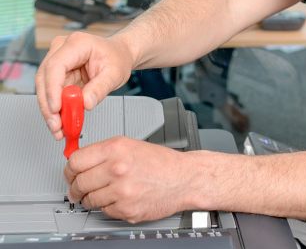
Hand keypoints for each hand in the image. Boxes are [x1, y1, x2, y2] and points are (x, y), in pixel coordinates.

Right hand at [35, 32, 133, 139]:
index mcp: (77, 43)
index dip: (52, 89)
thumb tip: (85, 103)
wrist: (120, 54)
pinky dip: (55, 109)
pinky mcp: (57, 73)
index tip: (56, 109)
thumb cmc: (118, 58)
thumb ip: (100, 89)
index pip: (56, 66)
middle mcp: (62, 49)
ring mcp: (57, 60)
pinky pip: (51, 93)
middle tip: (57, 126)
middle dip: (49, 105)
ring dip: (50, 110)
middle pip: (45, 79)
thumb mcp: (115, 74)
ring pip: (45, 88)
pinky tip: (61, 122)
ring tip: (59, 129)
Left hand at [65, 136, 190, 222]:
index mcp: (116, 148)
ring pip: (89, 200)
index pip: (75, 161)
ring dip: (92, 198)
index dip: (70, 169)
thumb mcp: (131, 145)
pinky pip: (104, 211)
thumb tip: (78, 162)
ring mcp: (122, 191)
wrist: (185, 178)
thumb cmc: (162, 162)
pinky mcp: (127, 209)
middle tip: (81, 188)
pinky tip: (121, 197)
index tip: (71, 173)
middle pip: (78, 182)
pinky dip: (109, 206)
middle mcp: (117, 168)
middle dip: (77, 187)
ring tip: (106, 192)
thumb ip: (104, 152)